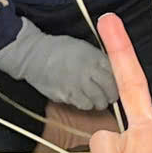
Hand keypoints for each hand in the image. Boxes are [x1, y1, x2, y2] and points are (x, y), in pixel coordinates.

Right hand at [0, 23, 120, 111]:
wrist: (34, 55)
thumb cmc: (58, 50)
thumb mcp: (84, 47)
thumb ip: (99, 60)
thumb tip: (113, 72)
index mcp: (94, 57)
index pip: (116, 74)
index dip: (117, 83)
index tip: (115, 85)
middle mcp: (88, 71)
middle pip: (110, 90)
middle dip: (111, 95)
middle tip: (108, 97)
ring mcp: (78, 84)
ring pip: (98, 101)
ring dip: (98, 102)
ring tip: (95, 100)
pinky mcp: (66, 94)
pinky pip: (83, 104)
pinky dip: (85, 104)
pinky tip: (81, 99)